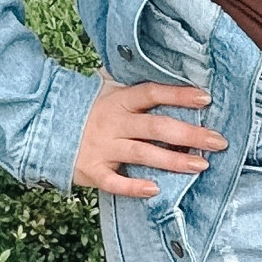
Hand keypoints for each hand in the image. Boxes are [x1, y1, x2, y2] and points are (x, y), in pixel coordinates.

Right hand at [72, 78, 229, 197]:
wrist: (44, 125)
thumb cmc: (84, 108)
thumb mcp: (104, 89)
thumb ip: (130, 85)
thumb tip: (159, 70)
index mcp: (119, 99)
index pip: (153, 93)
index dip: (179, 95)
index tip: (206, 99)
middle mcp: (114, 121)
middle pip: (156, 127)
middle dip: (190, 134)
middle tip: (218, 141)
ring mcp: (104, 146)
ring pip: (143, 154)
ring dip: (173, 161)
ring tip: (200, 165)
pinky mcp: (93, 170)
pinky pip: (115, 181)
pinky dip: (134, 186)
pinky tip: (155, 190)